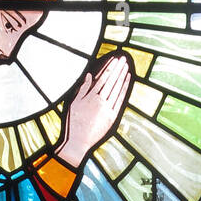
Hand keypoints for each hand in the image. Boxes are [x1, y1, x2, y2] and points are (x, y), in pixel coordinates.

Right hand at [56, 52, 132, 168]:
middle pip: (111, 81)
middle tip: (123, 58)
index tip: (114, 59)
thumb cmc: (74, 122)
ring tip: (126, 66)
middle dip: (117, 68)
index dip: (109, 68)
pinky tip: (127, 80)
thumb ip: (83, 89)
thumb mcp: (74, 103)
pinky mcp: (112, 117)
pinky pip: (120, 100)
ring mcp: (107, 109)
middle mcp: (99, 101)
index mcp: (90, 97)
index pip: (102, 78)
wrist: (78, 141)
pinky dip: (124, 89)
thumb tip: (89, 75)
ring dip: (122, 76)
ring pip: (117, 89)